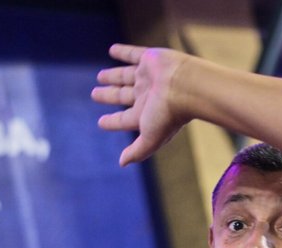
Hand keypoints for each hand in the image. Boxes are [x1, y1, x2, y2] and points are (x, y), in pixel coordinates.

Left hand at [93, 44, 191, 165]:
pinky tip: (112, 50)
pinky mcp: (150, 59)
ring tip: (100, 76)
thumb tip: (122, 164)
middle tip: (94, 95)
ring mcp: (148, 77)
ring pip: (126, 76)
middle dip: (109, 96)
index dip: (111, 121)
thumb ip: (137, 151)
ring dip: (113, 76)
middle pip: (122, 96)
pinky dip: (122, 52)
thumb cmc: (169, 115)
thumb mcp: (150, 138)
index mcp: (145, 114)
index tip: (100, 122)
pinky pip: (133, 54)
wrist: (186, 87)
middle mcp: (146, 95)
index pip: (123, 119)